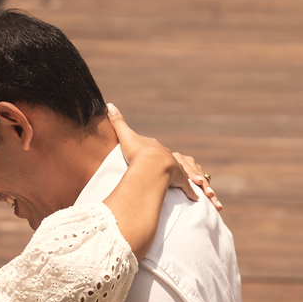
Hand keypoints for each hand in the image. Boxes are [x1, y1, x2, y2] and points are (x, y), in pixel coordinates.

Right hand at [106, 103, 221, 210]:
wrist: (151, 164)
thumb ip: (117, 122)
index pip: (156, 150)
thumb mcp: (125, 136)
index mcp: (156, 148)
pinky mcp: (180, 181)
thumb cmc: (137, 152)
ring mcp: (175, 169)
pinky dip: (191, 191)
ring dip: (186, 178)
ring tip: (189, 183)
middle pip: (171, 160)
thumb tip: (108, 104)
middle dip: (171, 165)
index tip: (153, 157)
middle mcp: (168, 156)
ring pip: (182, 173)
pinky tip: (194, 197)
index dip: (155, 154)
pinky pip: (186, 187)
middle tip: (170, 171)